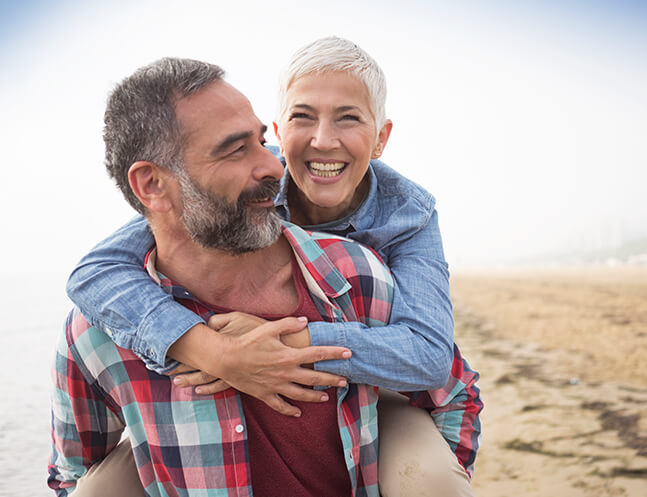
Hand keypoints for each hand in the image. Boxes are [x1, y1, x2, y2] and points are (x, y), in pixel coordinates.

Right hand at [168, 316, 351, 416]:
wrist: (226, 359)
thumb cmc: (247, 342)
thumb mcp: (268, 328)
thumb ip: (288, 324)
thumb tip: (304, 321)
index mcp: (289, 355)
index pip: (317, 354)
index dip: (334, 353)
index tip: (348, 353)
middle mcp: (286, 372)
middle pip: (314, 378)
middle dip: (331, 379)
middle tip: (344, 381)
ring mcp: (276, 385)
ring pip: (301, 394)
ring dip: (315, 396)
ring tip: (326, 397)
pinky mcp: (265, 394)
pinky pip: (280, 405)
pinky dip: (290, 410)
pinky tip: (298, 412)